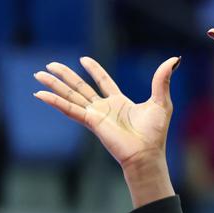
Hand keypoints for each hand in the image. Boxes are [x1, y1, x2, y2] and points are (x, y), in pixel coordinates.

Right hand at [33, 56, 180, 170]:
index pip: (103, 82)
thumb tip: (174, 59)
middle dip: (65, 76)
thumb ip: (162, 79)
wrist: (146, 153)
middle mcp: (105, 108)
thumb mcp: (161, 101)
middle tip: (49, 65)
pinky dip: (54, 101)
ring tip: (38, 74)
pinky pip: (69, 109)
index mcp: (120, 103)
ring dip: (54, 85)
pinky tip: (40, 94)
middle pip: (80, 87)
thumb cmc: (155, 133)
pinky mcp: (90, 122)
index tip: (83, 59)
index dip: (94, 70)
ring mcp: (95, 115)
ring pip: (71, 96)